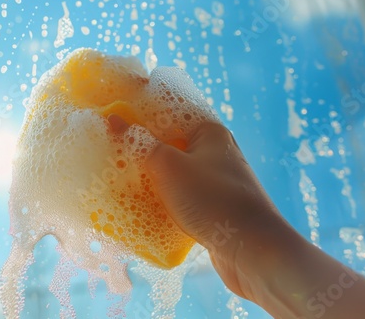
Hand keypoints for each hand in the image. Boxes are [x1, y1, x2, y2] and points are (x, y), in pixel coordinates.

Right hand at [108, 114, 286, 298]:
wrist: (251, 248)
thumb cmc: (211, 198)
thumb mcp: (168, 166)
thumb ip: (141, 143)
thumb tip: (114, 120)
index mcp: (209, 133)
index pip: (170, 115)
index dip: (141, 118)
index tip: (114, 123)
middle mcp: (216, 153)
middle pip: (171, 145)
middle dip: (144, 152)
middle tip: (113, 154)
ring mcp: (217, 181)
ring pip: (176, 174)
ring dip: (153, 178)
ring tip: (124, 180)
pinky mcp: (215, 207)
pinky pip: (184, 197)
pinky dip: (166, 199)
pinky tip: (145, 206)